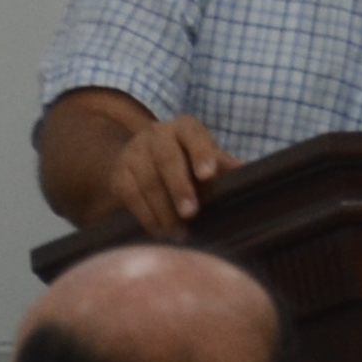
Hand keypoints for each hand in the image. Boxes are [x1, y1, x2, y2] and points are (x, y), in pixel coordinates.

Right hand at [102, 112, 229, 239]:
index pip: (193, 134)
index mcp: (184, 128)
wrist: (142, 159)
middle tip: (191, 213)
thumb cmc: (186, 161)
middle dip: (179, 187)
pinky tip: (160, 231)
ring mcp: (134, 152)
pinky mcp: (119, 173)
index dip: (201, 152)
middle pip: (167, 158)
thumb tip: (243, 168)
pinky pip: (131, 196)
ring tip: (179, 233)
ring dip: (164, 210)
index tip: (208, 174)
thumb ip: (222, 164)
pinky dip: (147, 216)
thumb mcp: (206, 158)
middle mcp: (157, 134)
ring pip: (148, 180)